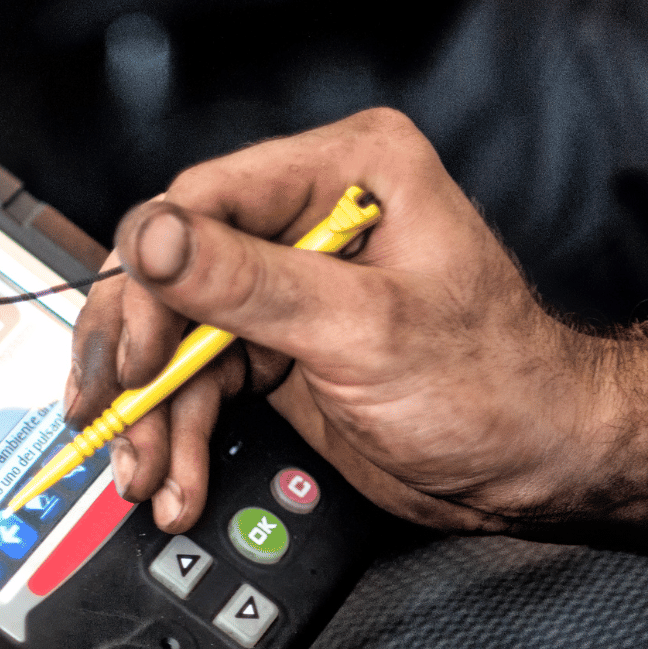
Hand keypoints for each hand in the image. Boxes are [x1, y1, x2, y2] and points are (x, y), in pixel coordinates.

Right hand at [69, 107, 647, 541]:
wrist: (535, 466)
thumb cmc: (495, 384)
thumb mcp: (363, 328)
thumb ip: (248, 282)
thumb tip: (153, 239)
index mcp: (344, 173)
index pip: (201, 202)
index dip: (151, 280)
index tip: (138, 356)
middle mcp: (303, 216)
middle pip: (168, 273)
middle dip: (136, 360)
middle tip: (112, 415)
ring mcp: (281, 284)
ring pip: (171, 338)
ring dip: (151, 416)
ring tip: (145, 472)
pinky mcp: (271, 345)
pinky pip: (196, 384)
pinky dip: (177, 436)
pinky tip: (173, 476)